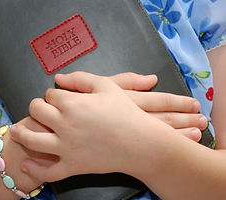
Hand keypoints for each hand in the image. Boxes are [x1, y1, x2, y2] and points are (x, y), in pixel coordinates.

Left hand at [10, 72, 188, 181]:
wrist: (142, 143)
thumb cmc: (126, 113)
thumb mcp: (107, 86)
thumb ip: (80, 78)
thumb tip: (58, 77)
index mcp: (71, 103)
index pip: (50, 94)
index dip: (53, 94)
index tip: (58, 97)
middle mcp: (64, 125)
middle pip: (37, 111)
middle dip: (37, 107)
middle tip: (40, 109)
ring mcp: (66, 148)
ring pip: (32, 140)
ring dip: (21, 134)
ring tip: (16, 131)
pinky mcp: (72, 166)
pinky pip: (48, 172)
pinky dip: (35, 170)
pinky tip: (25, 166)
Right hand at [59, 72, 206, 140]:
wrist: (54, 130)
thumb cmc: (74, 107)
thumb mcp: (97, 87)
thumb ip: (123, 79)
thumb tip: (151, 78)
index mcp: (124, 102)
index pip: (157, 100)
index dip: (176, 101)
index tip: (192, 103)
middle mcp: (127, 120)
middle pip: (162, 119)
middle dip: (183, 119)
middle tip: (201, 119)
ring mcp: (123, 137)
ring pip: (157, 137)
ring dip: (179, 135)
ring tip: (197, 133)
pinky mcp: (117, 151)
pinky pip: (143, 155)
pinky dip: (161, 153)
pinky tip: (174, 153)